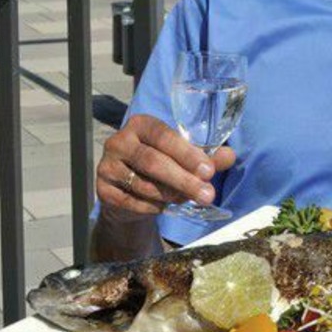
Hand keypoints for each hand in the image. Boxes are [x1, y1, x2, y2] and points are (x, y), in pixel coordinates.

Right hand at [96, 115, 235, 221]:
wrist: (131, 193)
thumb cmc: (163, 167)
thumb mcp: (185, 158)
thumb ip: (207, 157)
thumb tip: (229, 156)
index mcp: (141, 125)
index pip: (165, 136)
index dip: (187, 154)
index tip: (208, 171)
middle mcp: (119, 141)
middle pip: (153, 162)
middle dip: (184, 180)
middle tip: (207, 194)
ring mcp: (106, 165)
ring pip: (143, 184)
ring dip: (170, 195)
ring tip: (186, 199)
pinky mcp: (101, 189)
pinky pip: (130, 201)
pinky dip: (152, 207)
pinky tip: (163, 206)